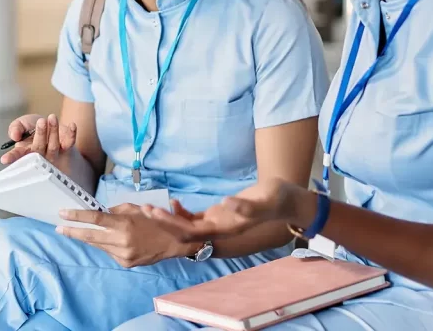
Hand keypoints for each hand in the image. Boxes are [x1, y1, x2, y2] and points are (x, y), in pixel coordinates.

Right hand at [1, 114, 76, 164]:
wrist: (51, 125)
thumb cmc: (33, 127)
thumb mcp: (22, 124)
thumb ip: (16, 128)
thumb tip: (14, 136)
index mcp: (25, 151)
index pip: (17, 156)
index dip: (11, 157)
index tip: (5, 159)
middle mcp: (39, 155)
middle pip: (39, 148)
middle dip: (40, 135)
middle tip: (41, 122)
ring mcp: (53, 154)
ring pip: (53, 146)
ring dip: (53, 131)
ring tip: (52, 117)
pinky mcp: (66, 148)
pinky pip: (69, 143)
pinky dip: (72, 134)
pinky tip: (72, 125)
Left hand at [57, 204, 193, 267]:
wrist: (174, 243)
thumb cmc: (154, 221)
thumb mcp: (135, 209)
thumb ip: (115, 211)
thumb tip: (98, 212)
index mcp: (124, 224)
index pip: (95, 219)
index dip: (77, 216)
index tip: (63, 214)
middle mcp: (122, 241)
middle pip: (91, 236)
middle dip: (73, 232)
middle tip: (59, 228)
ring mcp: (123, 254)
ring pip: (98, 246)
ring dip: (89, 238)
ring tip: (79, 231)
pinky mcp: (126, 263)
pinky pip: (109, 252)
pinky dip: (106, 245)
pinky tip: (110, 241)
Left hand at [145, 178, 301, 242]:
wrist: (287, 201)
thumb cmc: (276, 199)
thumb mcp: (264, 200)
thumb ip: (246, 207)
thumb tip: (225, 204)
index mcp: (225, 229)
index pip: (191, 232)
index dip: (172, 224)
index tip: (155, 213)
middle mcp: (218, 230)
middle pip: (184, 232)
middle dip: (163, 223)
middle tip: (145, 209)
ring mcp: (218, 224)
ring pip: (187, 227)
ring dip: (168, 219)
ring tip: (151, 207)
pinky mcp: (218, 217)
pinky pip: (195, 220)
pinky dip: (182, 213)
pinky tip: (174, 202)